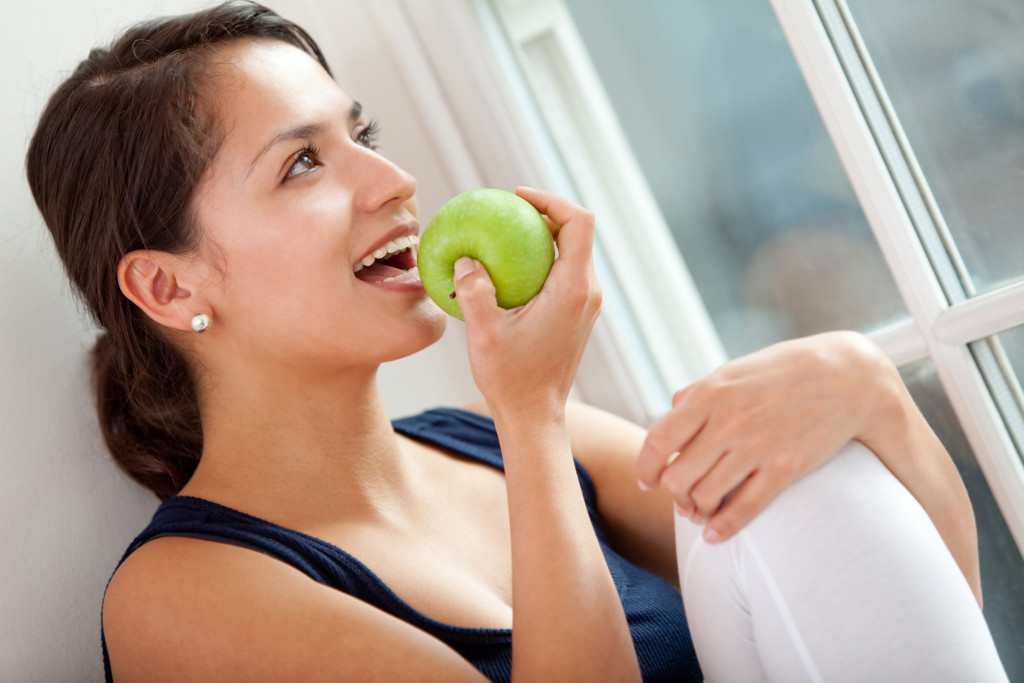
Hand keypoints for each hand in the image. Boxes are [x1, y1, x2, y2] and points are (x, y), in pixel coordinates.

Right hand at [453, 187, 601, 415]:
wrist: (534, 416)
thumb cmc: (510, 380)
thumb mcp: (484, 335)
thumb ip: (474, 292)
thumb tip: (465, 258)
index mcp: (573, 289)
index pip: (579, 223)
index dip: (552, 199)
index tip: (518, 197)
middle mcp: (588, 292)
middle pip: (578, 232)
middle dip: (546, 213)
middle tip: (507, 210)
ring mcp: (586, 304)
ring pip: (573, 251)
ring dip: (544, 236)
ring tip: (505, 232)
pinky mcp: (578, 314)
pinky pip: (565, 272)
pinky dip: (541, 259)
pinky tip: (508, 267)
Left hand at [636, 331, 898, 542]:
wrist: (848, 377)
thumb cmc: (784, 372)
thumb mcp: (734, 371)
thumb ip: (699, 392)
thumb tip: (671, 407)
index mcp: (709, 395)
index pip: (658, 442)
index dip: (646, 468)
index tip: (647, 482)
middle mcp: (727, 422)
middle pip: (678, 477)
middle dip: (674, 494)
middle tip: (680, 497)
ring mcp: (756, 447)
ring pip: (705, 497)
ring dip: (696, 511)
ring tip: (699, 511)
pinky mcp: (784, 469)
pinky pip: (743, 509)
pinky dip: (722, 528)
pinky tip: (714, 534)